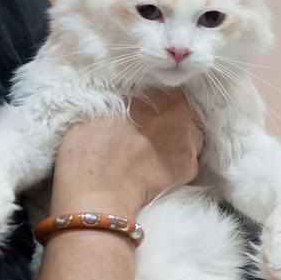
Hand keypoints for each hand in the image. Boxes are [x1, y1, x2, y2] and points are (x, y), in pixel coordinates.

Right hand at [36, 89, 202, 279]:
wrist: (97, 187)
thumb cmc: (91, 142)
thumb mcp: (102, 105)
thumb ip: (127, 98)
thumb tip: (132, 99)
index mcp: (159, 94)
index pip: (168, 92)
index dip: (157, 103)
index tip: (146, 113)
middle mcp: (180, 113)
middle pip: (182, 114)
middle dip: (169, 120)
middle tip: (149, 133)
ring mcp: (188, 142)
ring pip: (189, 136)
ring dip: (177, 140)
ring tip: (155, 152)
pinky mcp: (189, 168)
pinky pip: (188, 160)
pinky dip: (177, 162)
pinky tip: (158, 169)